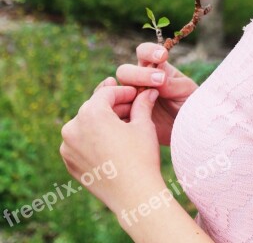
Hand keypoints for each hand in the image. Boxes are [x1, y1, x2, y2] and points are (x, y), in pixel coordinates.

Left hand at [60, 84, 164, 215]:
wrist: (134, 196)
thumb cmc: (141, 157)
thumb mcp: (143, 125)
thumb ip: (142, 103)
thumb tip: (149, 91)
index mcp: (90, 113)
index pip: (107, 93)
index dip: (124, 91)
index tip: (137, 94)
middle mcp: (72, 127)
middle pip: (95, 107)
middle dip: (113, 106)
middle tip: (132, 105)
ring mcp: (68, 147)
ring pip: (86, 124)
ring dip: (103, 121)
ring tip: (123, 124)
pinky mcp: (69, 162)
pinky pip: (81, 142)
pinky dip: (94, 138)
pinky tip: (112, 141)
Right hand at [110, 42, 198, 145]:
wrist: (189, 133)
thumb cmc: (191, 108)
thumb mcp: (186, 93)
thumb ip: (173, 85)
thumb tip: (159, 79)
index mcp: (155, 69)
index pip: (144, 52)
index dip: (149, 51)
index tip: (162, 56)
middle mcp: (139, 82)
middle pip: (125, 71)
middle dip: (140, 74)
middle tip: (160, 81)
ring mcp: (131, 100)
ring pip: (115, 90)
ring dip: (124, 93)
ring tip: (142, 103)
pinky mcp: (126, 117)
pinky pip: (112, 111)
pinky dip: (113, 110)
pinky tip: (128, 116)